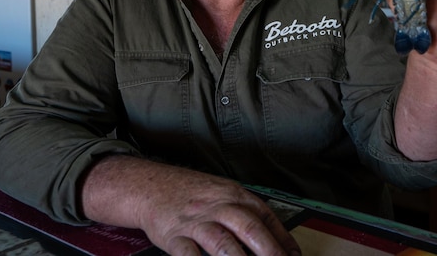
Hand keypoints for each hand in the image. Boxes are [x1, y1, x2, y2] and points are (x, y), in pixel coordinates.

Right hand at [82, 156, 299, 255]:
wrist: (151, 186)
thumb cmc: (193, 195)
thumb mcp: (225, 194)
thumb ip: (251, 216)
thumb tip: (285, 245)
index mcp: (235, 196)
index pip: (266, 217)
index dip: (283, 240)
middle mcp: (218, 207)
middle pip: (248, 228)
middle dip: (268, 251)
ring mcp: (196, 222)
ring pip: (221, 242)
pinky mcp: (174, 237)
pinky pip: (188, 254)